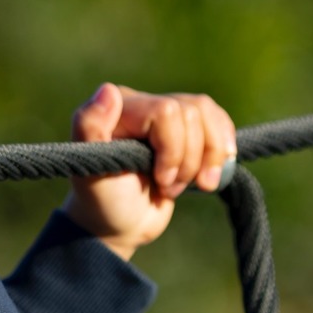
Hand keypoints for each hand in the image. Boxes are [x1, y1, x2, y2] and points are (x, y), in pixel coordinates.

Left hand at [62, 84, 236, 261]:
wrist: (121, 223)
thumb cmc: (102, 200)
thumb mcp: (90, 173)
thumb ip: (89, 129)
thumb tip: (108, 89)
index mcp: (116, 107)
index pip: (167, 112)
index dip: (173, 150)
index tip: (161, 180)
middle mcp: (142, 103)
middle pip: (192, 114)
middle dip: (188, 160)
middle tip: (168, 187)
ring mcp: (166, 116)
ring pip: (208, 115)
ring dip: (208, 158)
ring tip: (194, 184)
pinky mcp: (186, 129)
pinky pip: (216, 120)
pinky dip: (222, 147)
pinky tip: (213, 170)